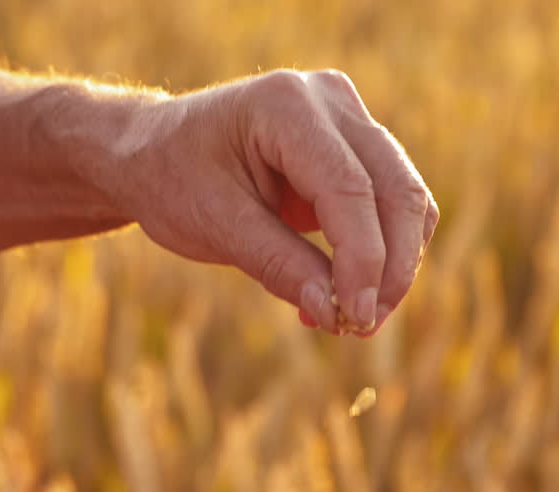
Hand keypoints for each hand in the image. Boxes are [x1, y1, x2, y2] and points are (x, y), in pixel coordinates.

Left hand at [114, 69, 439, 335]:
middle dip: (390, 267)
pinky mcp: (355, 145)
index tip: (358, 318)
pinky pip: (391, 202)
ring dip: (393, 264)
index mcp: (285, 104)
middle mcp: (328, 98)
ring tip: (351, 318)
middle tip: (363, 327)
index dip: (363, 259)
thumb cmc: (173, 180)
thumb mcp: (216, 226)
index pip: (350, 188)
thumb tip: (338, 314)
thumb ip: (280, 266)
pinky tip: (342, 293)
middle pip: (395, 189)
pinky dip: (381, 252)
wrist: (152, 152)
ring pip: (405, 197)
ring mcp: (348, 116)